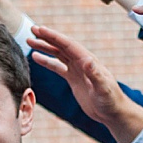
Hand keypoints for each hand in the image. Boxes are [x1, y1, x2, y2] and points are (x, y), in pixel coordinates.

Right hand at [25, 23, 142, 142]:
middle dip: (47, 38)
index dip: (54, 37)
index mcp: (88, 61)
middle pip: (62, 46)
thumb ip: (96, 74)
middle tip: (32, 30)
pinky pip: (58, 67)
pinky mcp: (74, 79)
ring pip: (58, 54)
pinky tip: (36, 57)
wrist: (113, 112)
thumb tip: (87, 60)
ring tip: (30, 41)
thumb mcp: (103, 88)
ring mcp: (77, 70)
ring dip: (45, 47)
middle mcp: (82, 62)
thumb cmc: (111, 101)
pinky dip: (47, 61)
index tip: (41, 30)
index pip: (69, 45)